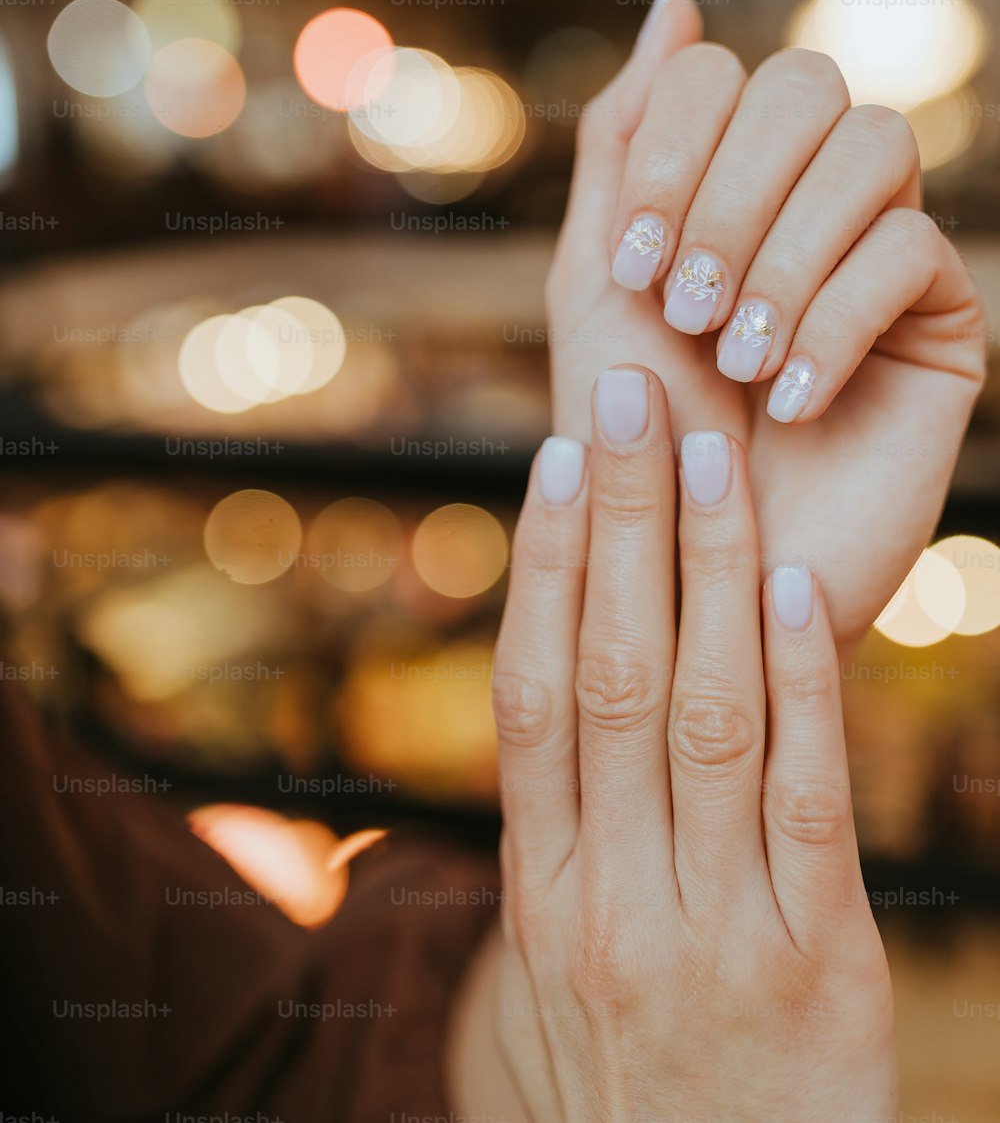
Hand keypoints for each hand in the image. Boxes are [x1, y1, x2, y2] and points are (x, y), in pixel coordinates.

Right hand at [492, 366, 896, 1120]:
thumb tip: (570, 672)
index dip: (544, 567)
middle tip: (628, 399)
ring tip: (715, 452)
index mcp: (542, 892)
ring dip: (707, 567)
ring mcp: (711, 926)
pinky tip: (790, 585)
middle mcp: (611, 898)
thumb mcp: (574, 960)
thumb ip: (570, 829)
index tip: (557, 462)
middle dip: (620, 523)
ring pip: (700, 710)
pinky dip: (796, 680)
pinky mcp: (814, 957)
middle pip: (609, 673)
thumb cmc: (647, 1066)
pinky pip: (804, 794)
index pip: (530, 695)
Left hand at [547, 0, 986, 652]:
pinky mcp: (941, 320)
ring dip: (785, 255)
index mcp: (723, 177)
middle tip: (686, 308)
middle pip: (806, 87)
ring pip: (875, 149)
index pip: (720, 74)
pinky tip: (791, 401)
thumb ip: (625, 145)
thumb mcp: (598, 282)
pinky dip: (834, 322)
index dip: (674, 151)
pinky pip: (914, 254)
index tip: (637, 265)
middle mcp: (808, 197)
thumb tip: (674, 6)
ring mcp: (880, 250)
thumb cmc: (637, 432)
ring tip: (736, 359)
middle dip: (730, 196)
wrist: (697, 566)